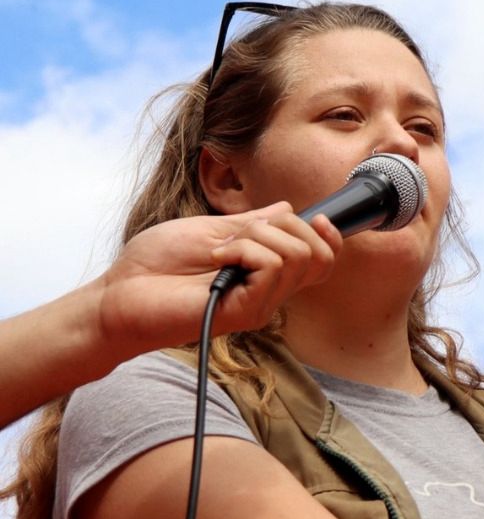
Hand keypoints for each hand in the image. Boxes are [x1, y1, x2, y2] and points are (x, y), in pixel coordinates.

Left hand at [95, 203, 341, 357]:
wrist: (119, 293)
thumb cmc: (153, 265)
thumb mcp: (211, 230)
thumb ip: (252, 223)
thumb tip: (286, 208)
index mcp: (265, 272)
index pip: (322, 259)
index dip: (329, 236)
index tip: (315, 217)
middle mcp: (270, 291)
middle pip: (318, 254)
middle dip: (285, 226)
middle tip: (237, 234)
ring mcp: (260, 303)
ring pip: (297, 256)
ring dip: (257, 236)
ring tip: (221, 249)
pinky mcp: (246, 311)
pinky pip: (272, 266)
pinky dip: (245, 249)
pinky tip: (216, 258)